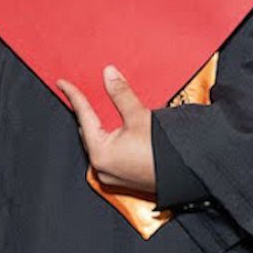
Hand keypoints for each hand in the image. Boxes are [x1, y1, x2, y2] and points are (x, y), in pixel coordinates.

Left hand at [57, 65, 155, 195]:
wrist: (190, 174)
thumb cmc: (164, 153)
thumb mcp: (139, 117)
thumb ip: (121, 94)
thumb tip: (109, 73)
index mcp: (100, 153)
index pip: (83, 116)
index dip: (73, 96)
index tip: (62, 84)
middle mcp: (102, 168)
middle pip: (87, 131)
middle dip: (84, 112)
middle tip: (78, 93)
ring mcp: (112, 176)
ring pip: (96, 143)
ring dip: (96, 126)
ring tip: (94, 108)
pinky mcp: (122, 179)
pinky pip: (107, 154)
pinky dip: (106, 139)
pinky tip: (111, 129)